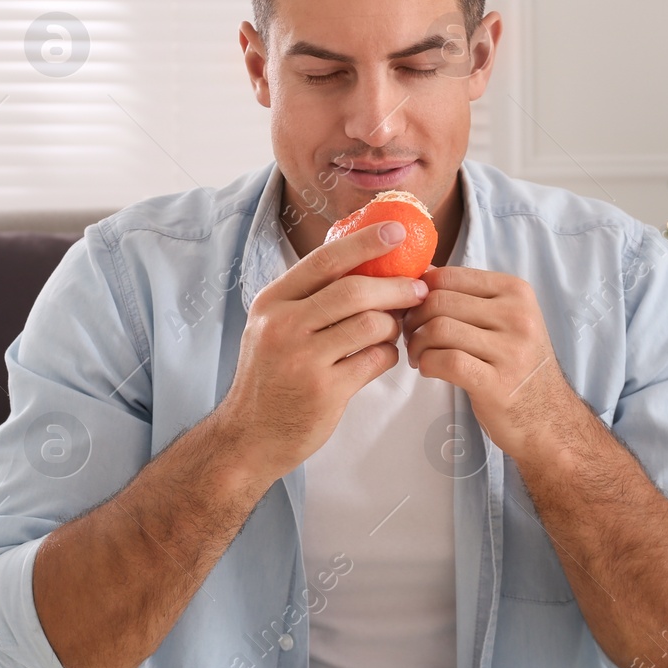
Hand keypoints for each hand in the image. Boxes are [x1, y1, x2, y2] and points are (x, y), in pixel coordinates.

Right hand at [217, 221, 429, 483]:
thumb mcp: (272, 327)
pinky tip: (382, 357)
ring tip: (393, 330)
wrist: (248, 436)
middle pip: (354, 290)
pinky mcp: (326, 390)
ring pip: (371, 324)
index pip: (325, 260)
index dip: (365, 242)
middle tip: (418, 288)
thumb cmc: (270, 376)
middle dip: (395, 287)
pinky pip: (376, 360)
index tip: (397, 232)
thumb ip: (308, 299)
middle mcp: (283, 326)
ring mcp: (303, 359)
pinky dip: (388, 355)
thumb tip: (364, 264)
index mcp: (272, 302)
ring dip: (392, 325)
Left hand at [403, 266, 574, 452]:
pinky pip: (445, 361)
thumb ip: (467, 296)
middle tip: (412, 338)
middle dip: (414, 320)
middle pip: (439, 302)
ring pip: (438, 329)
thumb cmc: (517, 365)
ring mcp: (510, 350)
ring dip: (417, 344)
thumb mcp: (505, 320)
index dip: (420, 294)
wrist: (548, 417)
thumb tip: (422, 274)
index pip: (449, 276)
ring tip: (420, 356)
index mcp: (516, 291)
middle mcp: (517, 315)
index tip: (415, 312)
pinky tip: (429, 370)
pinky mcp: (497, 383)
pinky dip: (427, 364)